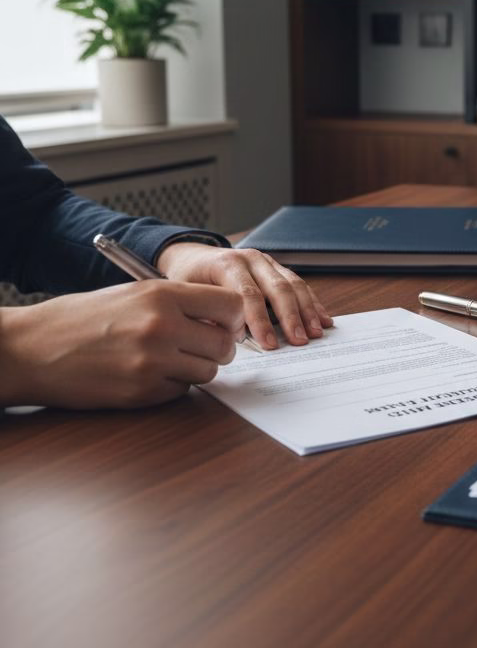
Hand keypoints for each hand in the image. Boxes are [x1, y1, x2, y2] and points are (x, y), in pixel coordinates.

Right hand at [0, 281, 244, 408]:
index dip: (233, 317)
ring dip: (198, 368)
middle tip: (203, 345)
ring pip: (209, 372)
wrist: (32, 348)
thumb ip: (182, 302)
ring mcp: (152, 363)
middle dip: (220, 347)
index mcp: (163, 295)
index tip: (227, 323)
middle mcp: (162, 327)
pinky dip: (174, 385)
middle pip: (225, 344)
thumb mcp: (136, 293)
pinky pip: (182, 391)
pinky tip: (150, 373)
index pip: (231, 305)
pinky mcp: (141, 393)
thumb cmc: (84, 317)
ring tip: (172, 358)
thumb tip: (226, 317)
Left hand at [156, 243, 332, 349]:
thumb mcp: (188, 296)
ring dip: (307, 310)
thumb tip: (227, 340)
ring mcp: (266, 261)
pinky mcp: (276, 268)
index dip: (259, 321)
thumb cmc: (189, 280)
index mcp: (227, 264)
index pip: (248, 294)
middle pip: (277, 287)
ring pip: (293, 284)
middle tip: (300, 340)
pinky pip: (299, 284)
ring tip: (316, 332)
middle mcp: (251, 258)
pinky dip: (312, 303)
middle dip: (290, 317)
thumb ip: (206, 315)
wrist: (192, 257)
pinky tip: (322, 318)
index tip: (269, 344)